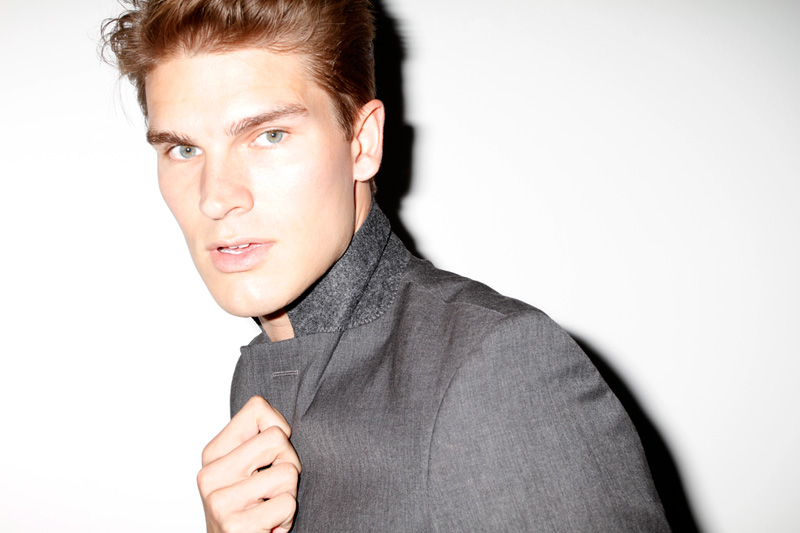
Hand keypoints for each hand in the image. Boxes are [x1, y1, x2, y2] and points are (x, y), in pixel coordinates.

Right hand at [197, 396, 300, 532]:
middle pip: (277, 438)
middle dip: (289, 464)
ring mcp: (220, 501)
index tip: (271, 456)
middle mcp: (210, 474)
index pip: (257, 408)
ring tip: (269, 509)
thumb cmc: (250, 510)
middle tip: (273, 488)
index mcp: (213, 454)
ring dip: (288, 495)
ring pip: (287, 472)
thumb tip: (281, 423)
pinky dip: (286, 518)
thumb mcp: (248, 469)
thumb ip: (258, 441)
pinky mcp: (235, 526)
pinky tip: (267, 527)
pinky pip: (287, 503)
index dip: (280, 431)